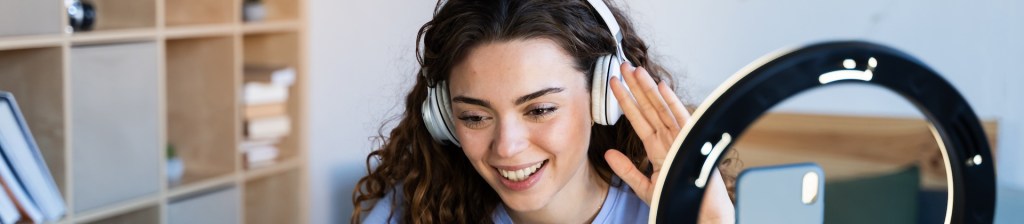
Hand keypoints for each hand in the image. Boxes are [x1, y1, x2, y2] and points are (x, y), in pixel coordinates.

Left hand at [603, 63, 734, 221]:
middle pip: (648, 107)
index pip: (637, 118)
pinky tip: (661, 86)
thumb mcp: (644, 186)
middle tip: (622, 66)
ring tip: (635, 71)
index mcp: (657, 147)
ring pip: (661, 108)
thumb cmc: (676, 199)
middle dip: (635, 86)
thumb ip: (626, 170)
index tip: (614, 84)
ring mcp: (680, 138)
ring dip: (649, 88)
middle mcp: (668, 138)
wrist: (700, 212)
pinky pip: (681, 118)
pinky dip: (672, 102)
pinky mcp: (691, 141)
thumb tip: (608, 154)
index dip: (625, 100)